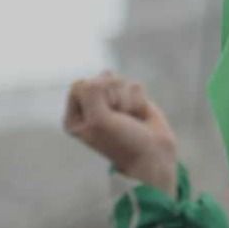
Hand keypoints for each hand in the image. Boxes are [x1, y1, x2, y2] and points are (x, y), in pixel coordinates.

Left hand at [63, 72, 177, 192]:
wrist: (152, 152)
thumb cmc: (122, 142)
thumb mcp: (98, 119)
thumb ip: (93, 91)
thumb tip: (106, 74)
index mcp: (76, 115)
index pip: (80, 85)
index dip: (95, 96)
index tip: (103, 116)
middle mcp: (92, 107)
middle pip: (100, 80)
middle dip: (113, 98)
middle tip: (118, 119)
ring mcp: (113, 102)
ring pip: (119, 81)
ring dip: (127, 101)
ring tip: (129, 119)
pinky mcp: (132, 99)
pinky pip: (135, 86)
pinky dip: (139, 102)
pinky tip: (139, 116)